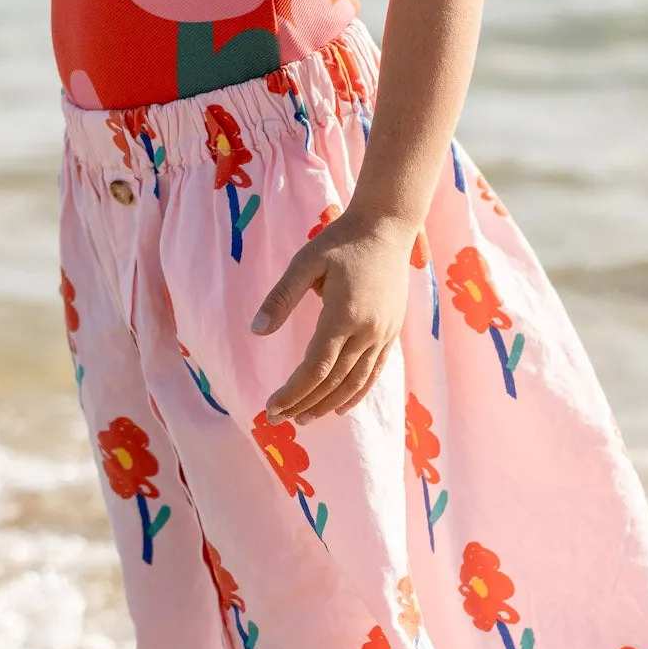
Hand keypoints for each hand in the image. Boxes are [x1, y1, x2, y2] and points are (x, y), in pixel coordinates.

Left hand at [251, 211, 417, 422]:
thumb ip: (281, 297)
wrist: (387, 227)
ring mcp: (382, 334)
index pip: (315, 368)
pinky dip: (357, 393)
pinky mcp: (391, 333)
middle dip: (304, 404)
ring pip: (355, 382)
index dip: (292, 392)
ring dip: (328, 404)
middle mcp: (366, 331)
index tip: (271, 407)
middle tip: (280, 421)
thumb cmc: (341, 240)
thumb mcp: (304, 261)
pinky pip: (374, 372)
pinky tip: (341, 406)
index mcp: (343, 315)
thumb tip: (256, 331)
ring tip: (305, 419)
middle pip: (333, 381)